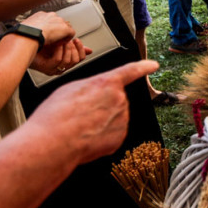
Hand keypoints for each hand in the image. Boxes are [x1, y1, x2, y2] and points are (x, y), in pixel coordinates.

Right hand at [21, 11, 74, 44]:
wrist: (29, 34)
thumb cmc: (24, 33)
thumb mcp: (25, 28)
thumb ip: (30, 28)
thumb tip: (27, 32)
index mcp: (41, 14)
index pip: (50, 19)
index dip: (50, 28)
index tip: (47, 34)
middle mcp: (51, 15)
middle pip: (59, 22)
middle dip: (58, 30)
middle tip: (54, 38)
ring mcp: (59, 21)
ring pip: (66, 27)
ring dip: (62, 35)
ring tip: (57, 42)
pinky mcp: (65, 28)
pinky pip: (71, 33)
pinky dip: (66, 39)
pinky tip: (60, 44)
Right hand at [29, 60, 159, 163]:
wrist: (54, 142)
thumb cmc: (57, 115)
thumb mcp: (71, 88)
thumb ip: (91, 87)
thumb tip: (96, 95)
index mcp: (107, 83)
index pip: (130, 71)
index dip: (143, 67)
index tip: (153, 65)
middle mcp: (119, 99)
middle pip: (114, 101)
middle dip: (101, 107)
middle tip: (80, 114)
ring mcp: (122, 120)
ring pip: (114, 119)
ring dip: (100, 122)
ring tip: (80, 126)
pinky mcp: (119, 139)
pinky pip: (112, 135)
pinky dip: (100, 137)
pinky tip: (85, 137)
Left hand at [31, 38, 90, 74]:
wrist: (25, 43)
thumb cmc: (40, 44)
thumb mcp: (61, 43)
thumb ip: (74, 46)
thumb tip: (89, 50)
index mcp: (65, 62)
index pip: (80, 58)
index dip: (80, 49)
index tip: (76, 39)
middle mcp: (60, 67)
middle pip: (75, 61)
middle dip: (73, 48)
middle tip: (68, 40)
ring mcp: (53, 69)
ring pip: (68, 61)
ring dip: (66, 49)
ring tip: (61, 41)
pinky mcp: (46, 68)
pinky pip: (58, 60)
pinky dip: (58, 51)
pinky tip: (56, 45)